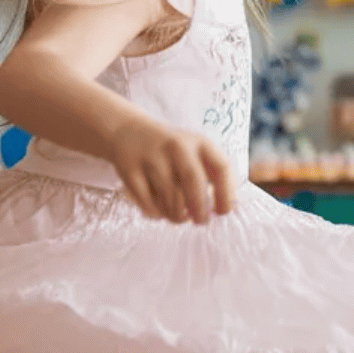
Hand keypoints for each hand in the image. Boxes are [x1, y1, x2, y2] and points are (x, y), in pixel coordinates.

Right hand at [109, 119, 235, 224]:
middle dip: (200, 208)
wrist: (127, 131)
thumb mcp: (192, 151)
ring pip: (170, 197)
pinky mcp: (130, 171)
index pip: (221, 167)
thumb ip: (209, 174)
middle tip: (201, 221)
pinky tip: (160, 211)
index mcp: (198, 142)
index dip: (226, 194)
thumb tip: (225, 209)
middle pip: (193, 182)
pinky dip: (157, 214)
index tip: (222, 212)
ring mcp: (151, 157)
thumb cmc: (169, 150)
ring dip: (177, 215)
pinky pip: (149, 204)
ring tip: (179, 216)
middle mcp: (176, 146)